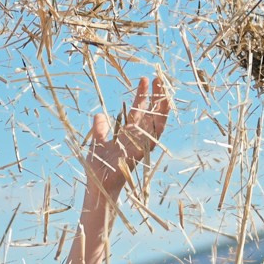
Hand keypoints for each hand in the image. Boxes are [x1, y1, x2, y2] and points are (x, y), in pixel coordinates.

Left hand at [84, 75, 171, 199]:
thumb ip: (100, 129)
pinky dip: (158, 127)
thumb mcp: (97, 142)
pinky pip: (152, 139)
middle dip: (156, 97)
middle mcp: (137, 137)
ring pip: (156, 124)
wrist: (98, 186)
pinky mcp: (140, 153)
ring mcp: (140, 145)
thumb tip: (99, 114)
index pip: (138, 110)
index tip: (145, 79)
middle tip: (160, 78)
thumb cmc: (98, 168)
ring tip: (166, 91)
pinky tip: (163, 113)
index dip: (142, 95)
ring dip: (162, 108)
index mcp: (128, 133)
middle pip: (150, 113)